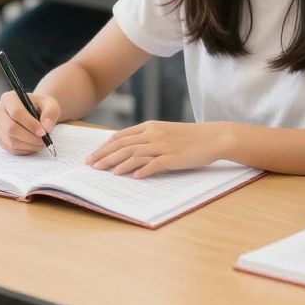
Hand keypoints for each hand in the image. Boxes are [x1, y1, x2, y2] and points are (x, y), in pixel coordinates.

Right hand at [0, 91, 60, 154]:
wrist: (34, 112)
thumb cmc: (41, 107)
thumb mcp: (50, 105)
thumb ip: (50, 112)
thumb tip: (46, 127)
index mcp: (9, 98)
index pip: (16, 112)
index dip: (30, 124)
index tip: (43, 132)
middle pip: (10, 128)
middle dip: (29, 137)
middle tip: (44, 141)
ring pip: (10, 141)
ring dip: (28, 145)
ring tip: (41, 143)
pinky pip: (10, 148)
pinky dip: (24, 149)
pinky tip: (34, 145)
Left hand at [85, 120, 231, 177]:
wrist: (213, 137)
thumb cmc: (188, 137)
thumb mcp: (165, 131)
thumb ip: (147, 138)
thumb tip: (127, 149)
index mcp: (150, 127)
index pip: (121, 136)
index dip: (105, 146)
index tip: (93, 155)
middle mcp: (154, 135)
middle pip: (123, 145)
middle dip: (104, 156)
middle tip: (91, 165)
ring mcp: (164, 146)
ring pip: (135, 154)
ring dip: (118, 164)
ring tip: (105, 172)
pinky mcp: (174, 158)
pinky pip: (154, 164)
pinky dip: (142, 170)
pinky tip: (133, 177)